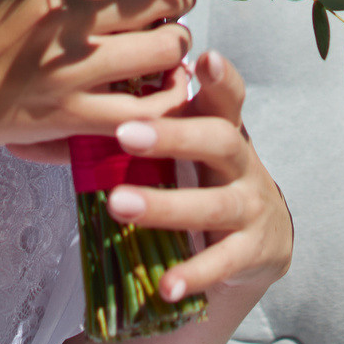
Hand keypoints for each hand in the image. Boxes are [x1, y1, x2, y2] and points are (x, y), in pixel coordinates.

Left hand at [100, 50, 292, 303]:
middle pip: (219, 141)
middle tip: (125, 133)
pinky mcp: (251, 252)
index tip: (203, 57)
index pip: (227, 98)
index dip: (220, 78)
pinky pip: (222, 262)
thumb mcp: (193, 147)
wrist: (261, 239)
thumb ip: (157, 123)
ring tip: (118, 206)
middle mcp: (242, 164)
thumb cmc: (208, 179)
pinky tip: (165, 286)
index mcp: (224, 130)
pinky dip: (192, 274)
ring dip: (165, 206)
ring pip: (213, 205)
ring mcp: (250, 207)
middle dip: (174, 136)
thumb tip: (82, 106)